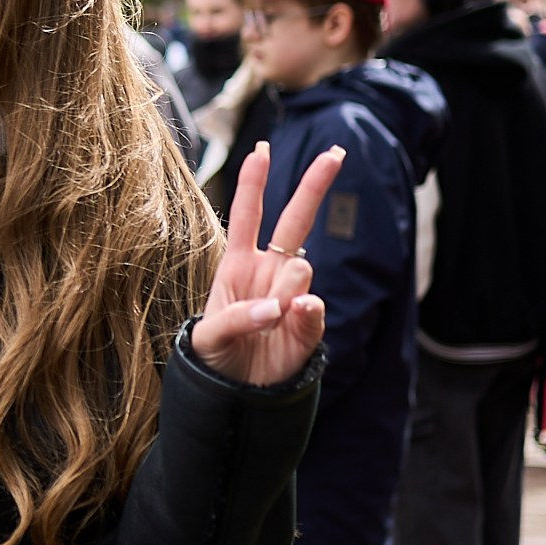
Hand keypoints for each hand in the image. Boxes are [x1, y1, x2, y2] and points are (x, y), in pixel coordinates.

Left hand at [190, 142, 339, 386]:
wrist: (236, 394)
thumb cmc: (216, 355)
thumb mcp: (209, 335)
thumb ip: (240, 317)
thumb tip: (288, 304)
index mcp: (239, 265)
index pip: (247, 216)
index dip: (253, 183)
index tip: (261, 150)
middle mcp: (270, 272)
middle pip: (295, 220)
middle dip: (314, 186)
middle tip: (335, 153)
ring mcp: (293, 294)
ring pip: (301, 270)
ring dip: (284, 289)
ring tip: (267, 319)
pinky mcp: (310, 323)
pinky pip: (313, 308)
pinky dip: (304, 313)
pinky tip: (291, 318)